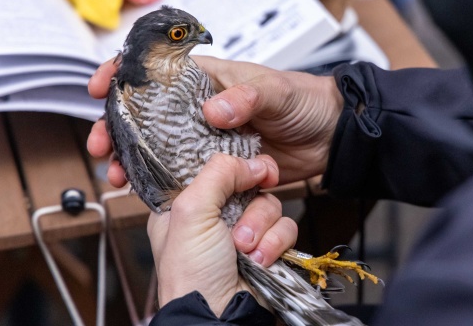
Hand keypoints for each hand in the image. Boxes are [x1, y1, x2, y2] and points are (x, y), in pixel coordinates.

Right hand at [87, 56, 342, 184]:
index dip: (124, 75)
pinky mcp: (220, 169)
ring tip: (117, 175)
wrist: (331, 137)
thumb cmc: (305, 100)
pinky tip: (146, 192)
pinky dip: (165, 184)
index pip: (157, 71)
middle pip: (147, 117)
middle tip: (102, 146)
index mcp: (209, 80)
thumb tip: (213, 112)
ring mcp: (207, 140)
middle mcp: (201, 110)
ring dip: (134, 161)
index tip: (101, 89)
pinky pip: (185, 176)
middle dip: (118, 129)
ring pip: (160, 149)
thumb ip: (247, 97)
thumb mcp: (277, 90)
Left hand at [147, 154, 294, 314]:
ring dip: (261, 228)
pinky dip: (275, 243)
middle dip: (249, 206)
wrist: (220, 318)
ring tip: (244, 251)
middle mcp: (215, 215)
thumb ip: (218, 174)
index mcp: (187, 204)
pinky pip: (285, 227)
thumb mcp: (190, 213)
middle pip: (249, 183)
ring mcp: (242, 232)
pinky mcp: (267, 247)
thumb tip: (253, 162)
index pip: (216, 168)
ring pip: (270, 205)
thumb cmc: (192, 273)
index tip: (248, 170)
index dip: (234, 166)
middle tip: (238, 225)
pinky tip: (260, 260)